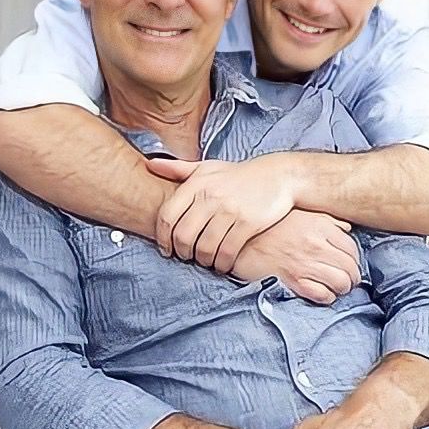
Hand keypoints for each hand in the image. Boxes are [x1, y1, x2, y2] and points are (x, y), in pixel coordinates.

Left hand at [147, 153, 296, 271]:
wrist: (278, 176)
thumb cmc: (238, 175)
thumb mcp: (207, 167)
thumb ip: (178, 169)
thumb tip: (150, 165)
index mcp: (197, 184)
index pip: (167, 216)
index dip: (162, 237)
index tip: (166, 248)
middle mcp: (210, 196)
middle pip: (183, 235)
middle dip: (181, 252)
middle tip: (186, 256)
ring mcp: (230, 210)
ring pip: (205, 247)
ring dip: (202, 261)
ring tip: (205, 261)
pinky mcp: (248, 223)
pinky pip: (227, 252)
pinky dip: (222, 263)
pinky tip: (222, 264)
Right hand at [232, 210, 360, 303]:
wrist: (239, 239)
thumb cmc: (269, 226)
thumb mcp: (300, 213)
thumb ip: (326, 219)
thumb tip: (346, 228)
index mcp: (320, 226)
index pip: (352, 249)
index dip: (354, 260)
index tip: (348, 265)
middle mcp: (316, 245)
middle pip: (351, 268)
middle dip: (351, 277)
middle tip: (345, 280)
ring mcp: (305, 264)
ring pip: (341, 283)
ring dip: (341, 288)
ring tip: (334, 287)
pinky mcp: (294, 280)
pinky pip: (322, 295)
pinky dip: (326, 297)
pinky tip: (320, 292)